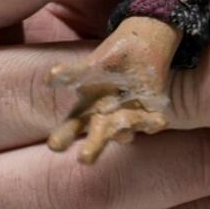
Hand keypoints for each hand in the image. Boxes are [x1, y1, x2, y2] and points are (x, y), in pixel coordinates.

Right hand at [47, 17, 181, 163]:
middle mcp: (106, 121)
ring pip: (125, 132)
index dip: (62, 138)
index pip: (70, 128)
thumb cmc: (109, 62)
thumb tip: (49, 78)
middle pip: (97, 138)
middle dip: (92, 147)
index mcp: (86, 110)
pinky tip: (160, 121)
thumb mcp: (91, 66)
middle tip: (84, 159)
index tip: (54, 145)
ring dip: (124, 133)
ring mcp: (128, 119)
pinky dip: (154, 122)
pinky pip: (152, 121)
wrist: (141, 49)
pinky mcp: (151, 113)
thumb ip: (73, 74)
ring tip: (123, 134)